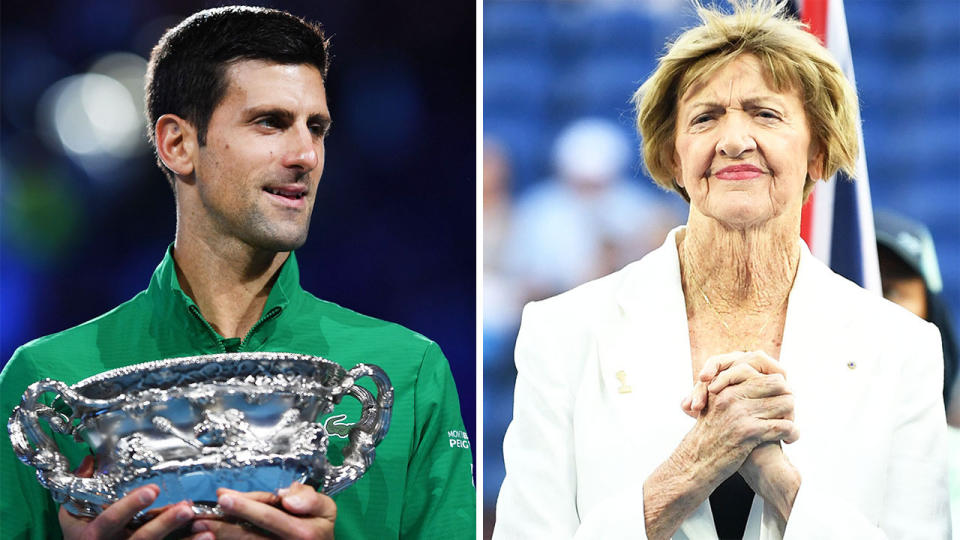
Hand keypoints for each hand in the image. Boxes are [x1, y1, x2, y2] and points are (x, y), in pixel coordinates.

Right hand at [60, 456, 195, 539]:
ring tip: (206, 527)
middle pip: (141, 539)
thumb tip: (90, 459)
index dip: (130, 506)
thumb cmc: (81, 534)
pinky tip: (207, 536)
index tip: (152, 490)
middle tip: (185, 507)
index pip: (111, 521)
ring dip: (184, 539)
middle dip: (164, 523)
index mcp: (94, 535)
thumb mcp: (72, 514)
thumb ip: (80, 486)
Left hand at [189, 482, 335, 538]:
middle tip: (201, 516)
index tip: (224, 497)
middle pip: (249, 535)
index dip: (245, 506)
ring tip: (199, 527)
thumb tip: (285, 497)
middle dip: (223, 524)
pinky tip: (213, 536)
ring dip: (220, 536)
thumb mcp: (326, 509)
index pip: (269, 515)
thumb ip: (309, 498)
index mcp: (302, 532)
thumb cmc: (320, 529)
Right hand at [675, 354, 797, 483]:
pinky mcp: (749, 432)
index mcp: (726, 387)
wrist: (695, 462)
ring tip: (789, 429)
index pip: (763, 374)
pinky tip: (789, 440)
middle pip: (778, 384)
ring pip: (785, 403)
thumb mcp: (714, 408)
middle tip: (788, 413)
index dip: (778, 386)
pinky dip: (792, 433)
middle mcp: (733, 396)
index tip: (780, 399)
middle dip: (787, 397)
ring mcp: (741, 413)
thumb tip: (758, 384)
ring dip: (792, 416)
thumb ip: (733, 394)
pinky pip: (784, 426)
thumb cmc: (707, 437)